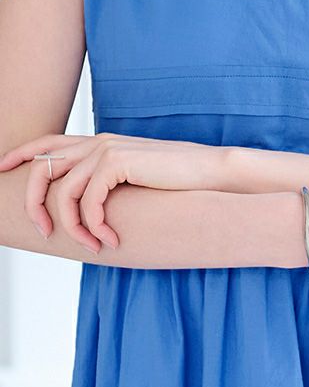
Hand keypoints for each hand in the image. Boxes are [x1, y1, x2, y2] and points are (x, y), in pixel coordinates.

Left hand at [0, 132, 232, 251]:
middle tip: (43, 232)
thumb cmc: (179, 180)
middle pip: (43, 168)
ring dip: (73, 227)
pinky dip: (94, 226)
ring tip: (92, 245)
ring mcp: (107, 149)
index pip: (48, 143)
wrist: (210, 171)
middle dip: (34, 203)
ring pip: (63, 191)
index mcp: (100, 142)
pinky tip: (110, 239)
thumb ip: (109, 182)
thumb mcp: (136, 178)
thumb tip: (88, 206)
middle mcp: (98, 141)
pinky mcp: (118, 162)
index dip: (21, 154)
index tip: (1, 169)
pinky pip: (88, 201)